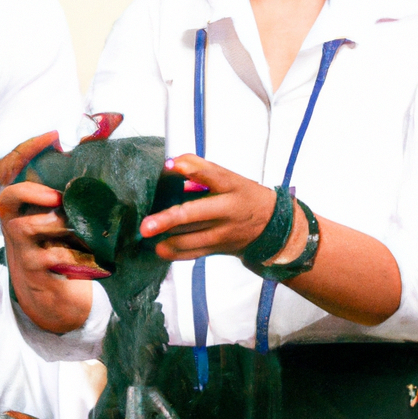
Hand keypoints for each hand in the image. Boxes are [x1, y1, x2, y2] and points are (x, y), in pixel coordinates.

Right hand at [0, 133, 94, 333]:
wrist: (51, 292)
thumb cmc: (58, 243)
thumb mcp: (57, 214)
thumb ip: (67, 187)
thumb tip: (96, 143)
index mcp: (19, 202)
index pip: (8, 167)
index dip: (27, 149)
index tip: (54, 137)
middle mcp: (13, 220)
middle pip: (7, 196)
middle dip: (31, 190)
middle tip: (58, 196)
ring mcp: (19, 246)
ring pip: (29, 226)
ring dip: (58, 224)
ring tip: (81, 227)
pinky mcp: (33, 268)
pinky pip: (50, 256)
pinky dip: (72, 254)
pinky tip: (91, 254)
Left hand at [139, 155, 276, 261]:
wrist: (271, 226)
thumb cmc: (243, 196)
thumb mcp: (228, 177)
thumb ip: (200, 169)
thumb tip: (171, 166)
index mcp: (230, 186)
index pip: (211, 174)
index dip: (190, 168)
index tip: (170, 165)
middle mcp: (225, 210)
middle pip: (194, 214)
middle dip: (168, 220)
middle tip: (146, 225)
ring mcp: (221, 233)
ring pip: (190, 238)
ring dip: (167, 239)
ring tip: (148, 236)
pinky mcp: (217, 248)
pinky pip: (193, 253)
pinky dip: (175, 253)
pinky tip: (160, 249)